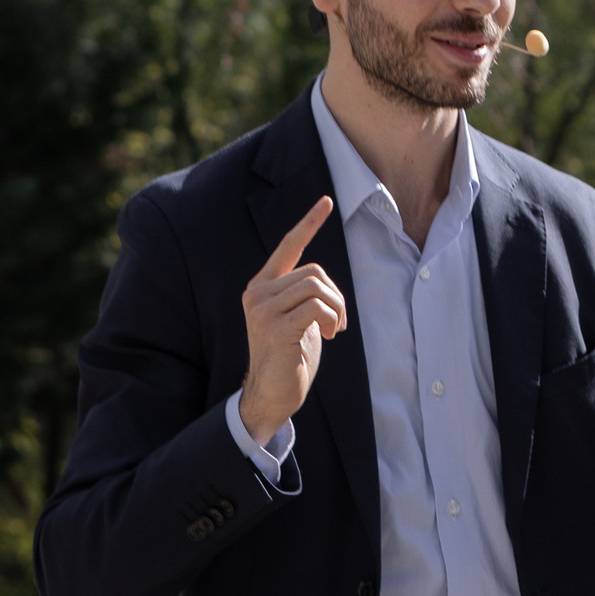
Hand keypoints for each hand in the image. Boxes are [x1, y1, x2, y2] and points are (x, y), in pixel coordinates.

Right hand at [240, 197, 344, 438]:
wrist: (273, 394)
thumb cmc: (291, 356)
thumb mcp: (296, 318)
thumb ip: (302, 295)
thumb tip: (321, 282)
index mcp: (263, 286)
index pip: (288, 246)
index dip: (308, 223)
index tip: (325, 201)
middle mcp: (257, 293)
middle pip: (313, 271)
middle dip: (336, 295)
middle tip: (337, 322)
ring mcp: (262, 309)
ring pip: (316, 286)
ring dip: (335, 308)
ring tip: (333, 330)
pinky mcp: (274, 327)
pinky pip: (316, 306)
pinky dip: (330, 319)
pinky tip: (327, 336)